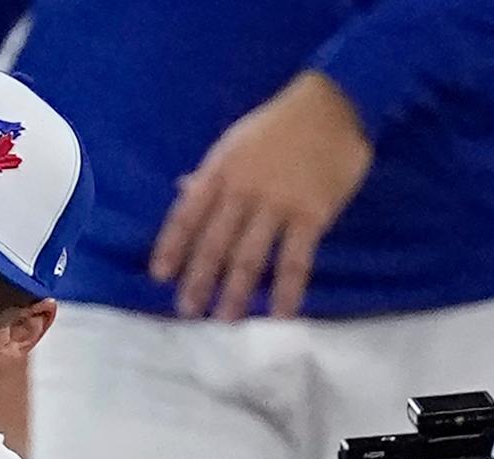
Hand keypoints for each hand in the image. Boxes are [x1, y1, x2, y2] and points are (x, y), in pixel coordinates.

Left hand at [149, 71, 373, 319]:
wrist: (334, 105)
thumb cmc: (279, 125)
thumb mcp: (234, 143)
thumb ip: (209, 173)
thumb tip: (181, 190)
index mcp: (220, 172)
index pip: (186, 216)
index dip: (171, 248)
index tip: (159, 276)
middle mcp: (243, 191)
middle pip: (214, 244)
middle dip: (198, 280)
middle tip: (187, 311)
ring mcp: (278, 204)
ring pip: (250, 257)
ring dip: (236, 293)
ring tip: (226, 319)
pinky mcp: (312, 215)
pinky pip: (296, 260)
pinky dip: (287, 290)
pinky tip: (281, 313)